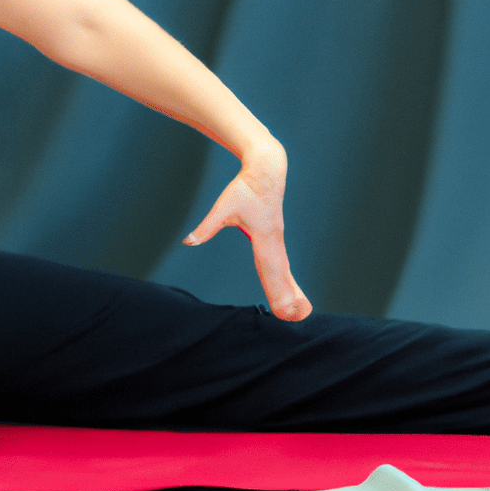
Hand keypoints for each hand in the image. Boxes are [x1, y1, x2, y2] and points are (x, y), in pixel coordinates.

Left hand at [183, 139, 311, 320]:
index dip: (277, 291)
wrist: (266, 170)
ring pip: (285, 271)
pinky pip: (283, 263)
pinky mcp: (276, 238)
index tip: (283, 309)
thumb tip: (189, 241)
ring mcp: (278, 240)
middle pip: (282, 276)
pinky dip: (288, 279)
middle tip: (294, 320)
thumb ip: (207, 226)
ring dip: (291, 291)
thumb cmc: (245, 188)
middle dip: (287, 298)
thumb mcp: (223, 206)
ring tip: (300, 312)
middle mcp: (274, 241)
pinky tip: (290, 290)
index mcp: (264, 237)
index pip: (270, 270)